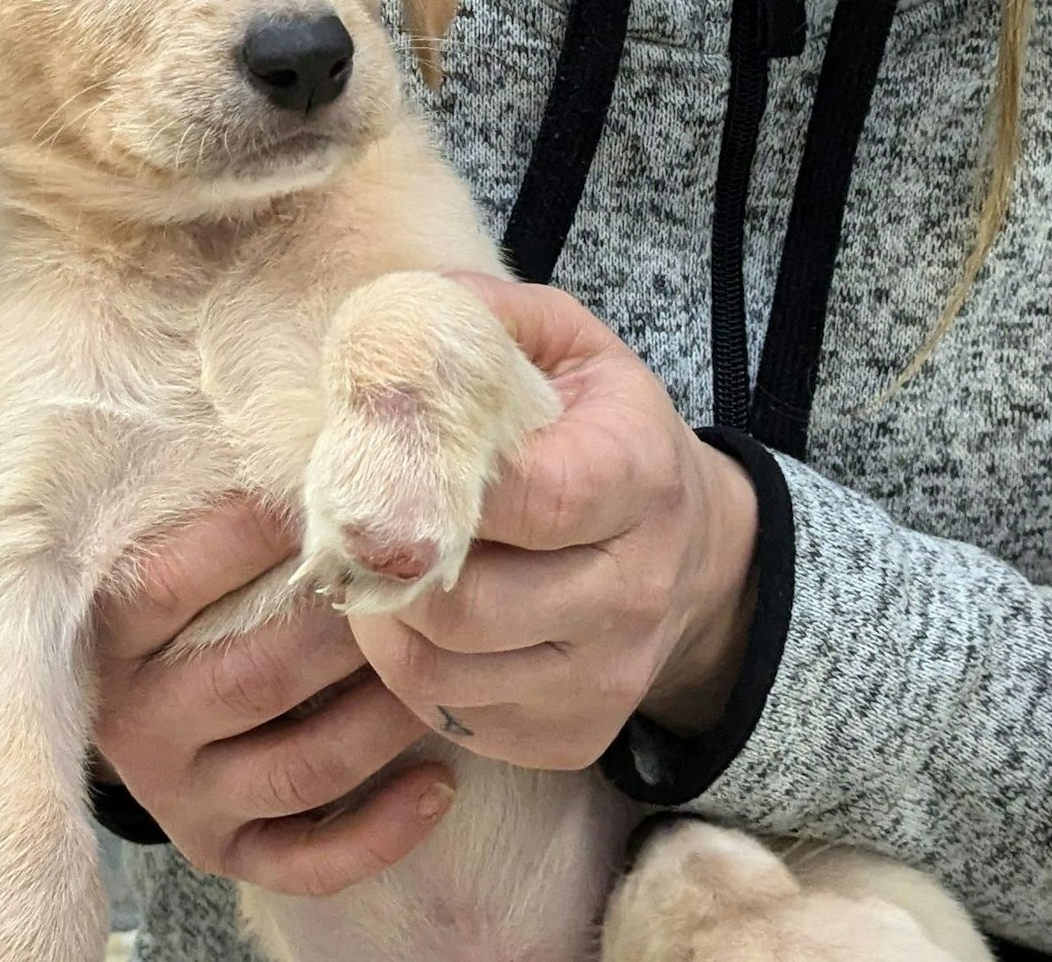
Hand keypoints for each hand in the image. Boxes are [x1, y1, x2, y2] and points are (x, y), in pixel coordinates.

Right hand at [89, 494, 454, 895]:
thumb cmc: (204, 573)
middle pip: (255, 675)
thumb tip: (316, 414)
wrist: (155, 679)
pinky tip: (441, 782)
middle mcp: (136, 721)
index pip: (170, 580)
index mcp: (113, 632)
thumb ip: (234, 484)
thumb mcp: (186, 527)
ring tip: (444, 667)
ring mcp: (180, 792)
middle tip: (424, 579)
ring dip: (385, 719)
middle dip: (350, 628)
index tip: (335, 485)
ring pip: (300, 768)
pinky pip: (306, 859)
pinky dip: (379, 829)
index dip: (253, 531)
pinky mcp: (223, 847)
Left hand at [345, 272, 759, 770]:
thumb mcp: (566, 345)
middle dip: (390, 562)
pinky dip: (408, 672)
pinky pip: (449, 718)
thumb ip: (485, 316)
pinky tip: (419, 618)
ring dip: (382, 620)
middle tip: (357, 520)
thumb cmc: (606, 431)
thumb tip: (394, 319)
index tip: (386, 457)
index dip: (438, 482)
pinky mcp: (574, 735)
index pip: (532, 497)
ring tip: (379, 566)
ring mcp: (606, 675)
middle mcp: (633, 589)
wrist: (695, 553)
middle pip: (467, 603)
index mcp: (637, 475)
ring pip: (439, 673)